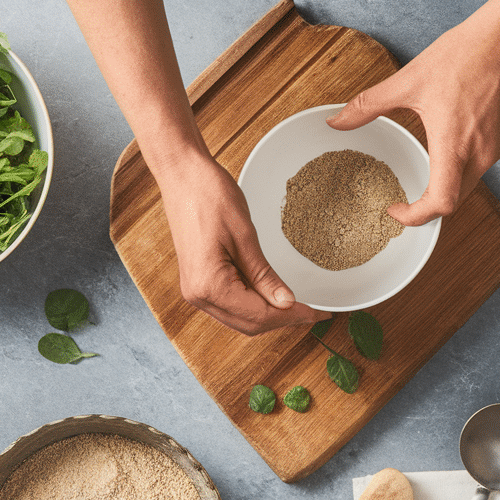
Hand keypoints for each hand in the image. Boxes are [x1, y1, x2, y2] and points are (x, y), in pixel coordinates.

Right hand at [158, 154, 329, 335]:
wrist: (182, 175)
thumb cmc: (209, 195)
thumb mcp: (244, 235)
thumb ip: (264, 275)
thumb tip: (287, 303)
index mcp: (208, 285)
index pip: (259, 315)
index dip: (292, 316)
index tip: (318, 312)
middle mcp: (198, 295)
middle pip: (249, 324)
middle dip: (283, 320)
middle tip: (314, 311)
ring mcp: (196, 291)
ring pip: (240, 318)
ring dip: (269, 315)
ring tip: (298, 306)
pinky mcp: (198, 282)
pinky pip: (231, 305)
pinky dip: (254, 305)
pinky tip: (273, 296)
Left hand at [326, 22, 499, 226]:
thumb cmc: (461, 57)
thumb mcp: (407, 82)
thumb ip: (368, 106)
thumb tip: (336, 121)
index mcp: (452, 147)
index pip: (440, 204)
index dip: (415, 216)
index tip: (396, 210)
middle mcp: (479, 154)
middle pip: (454, 200)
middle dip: (429, 203)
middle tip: (408, 197)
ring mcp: (497, 148)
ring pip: (470, 182)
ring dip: (447, 181)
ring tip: (429, 162)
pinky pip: (483, 162)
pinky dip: (464, 162)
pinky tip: (453, 138)